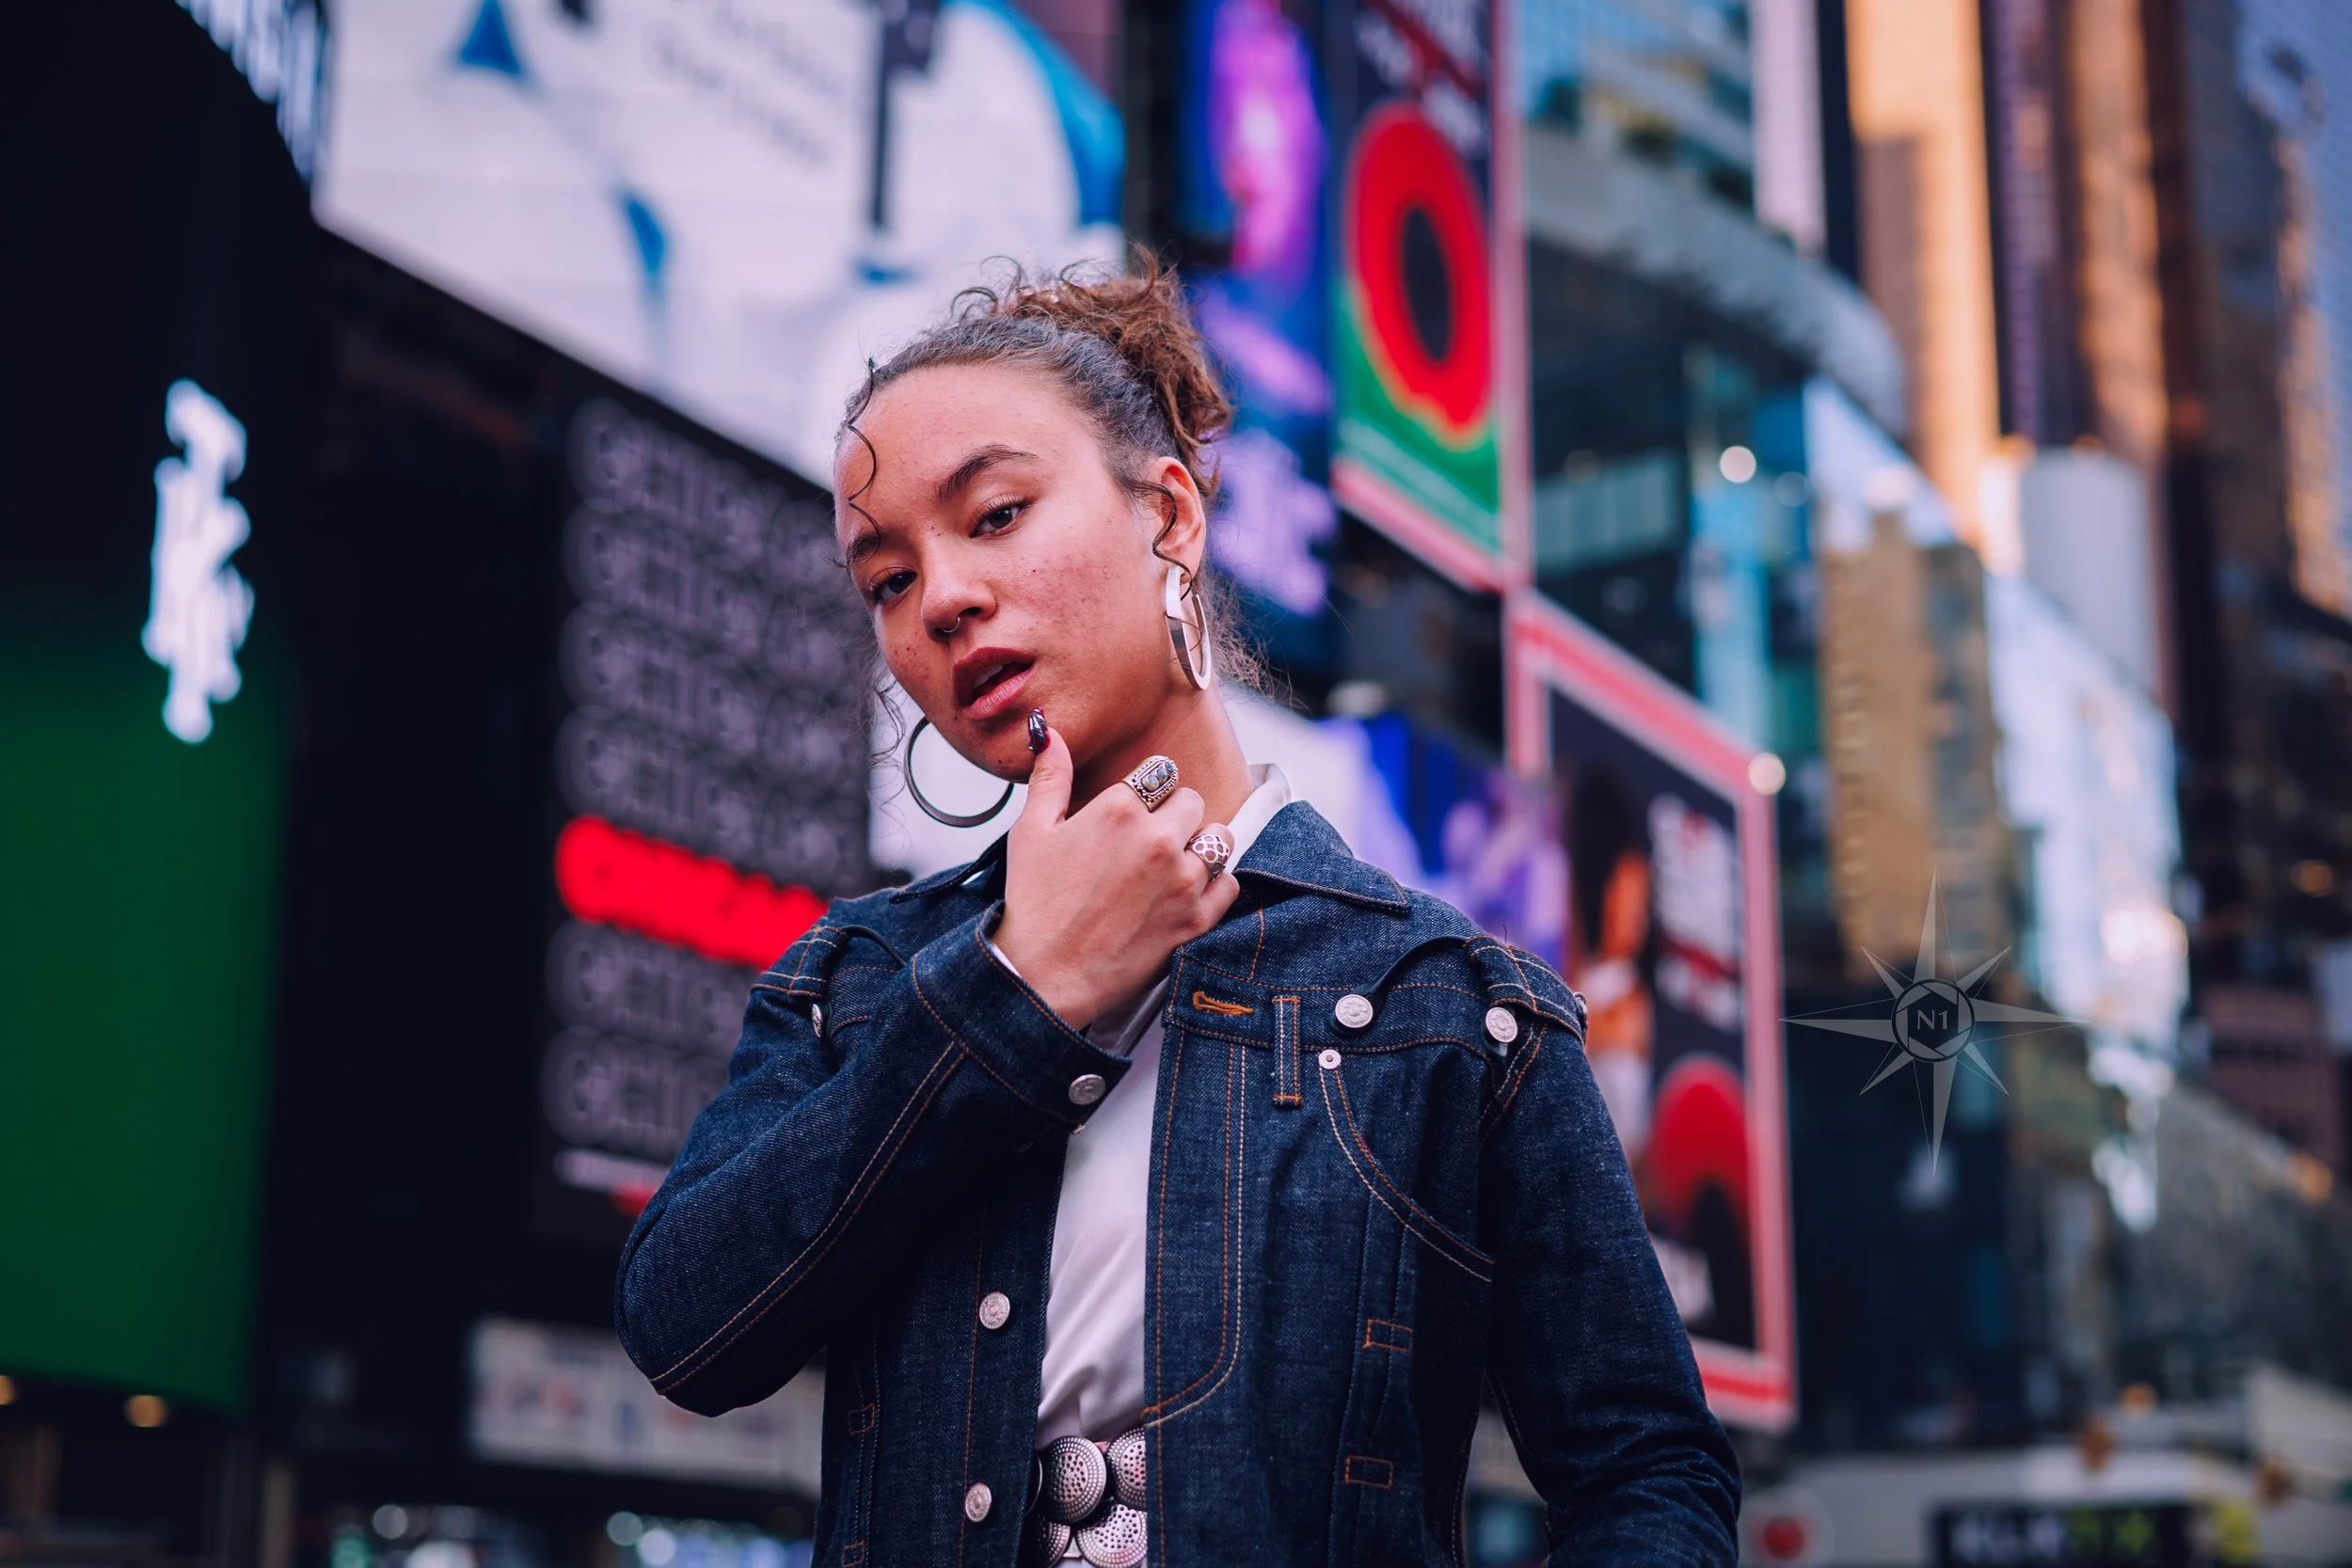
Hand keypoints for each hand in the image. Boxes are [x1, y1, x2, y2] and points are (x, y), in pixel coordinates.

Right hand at [991, 723, 1239, 1028]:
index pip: (1160, 772)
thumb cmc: (1034, 904)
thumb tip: (1048, 731)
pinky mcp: (1196, 919)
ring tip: (1172, 864)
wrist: (1044, 975)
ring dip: (1201, 846)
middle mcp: (1158, 839)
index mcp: (1119, 810)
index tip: (1135, 810)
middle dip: (1175, 815)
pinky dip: (1214, 886)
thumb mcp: (1031, 831)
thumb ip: (1050, 777)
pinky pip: (1229, 884)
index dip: (1147, 790)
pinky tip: (1185, 893)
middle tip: (1149, 841)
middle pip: (1193, 802)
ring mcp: (1182, 880)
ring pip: (1219, 839)